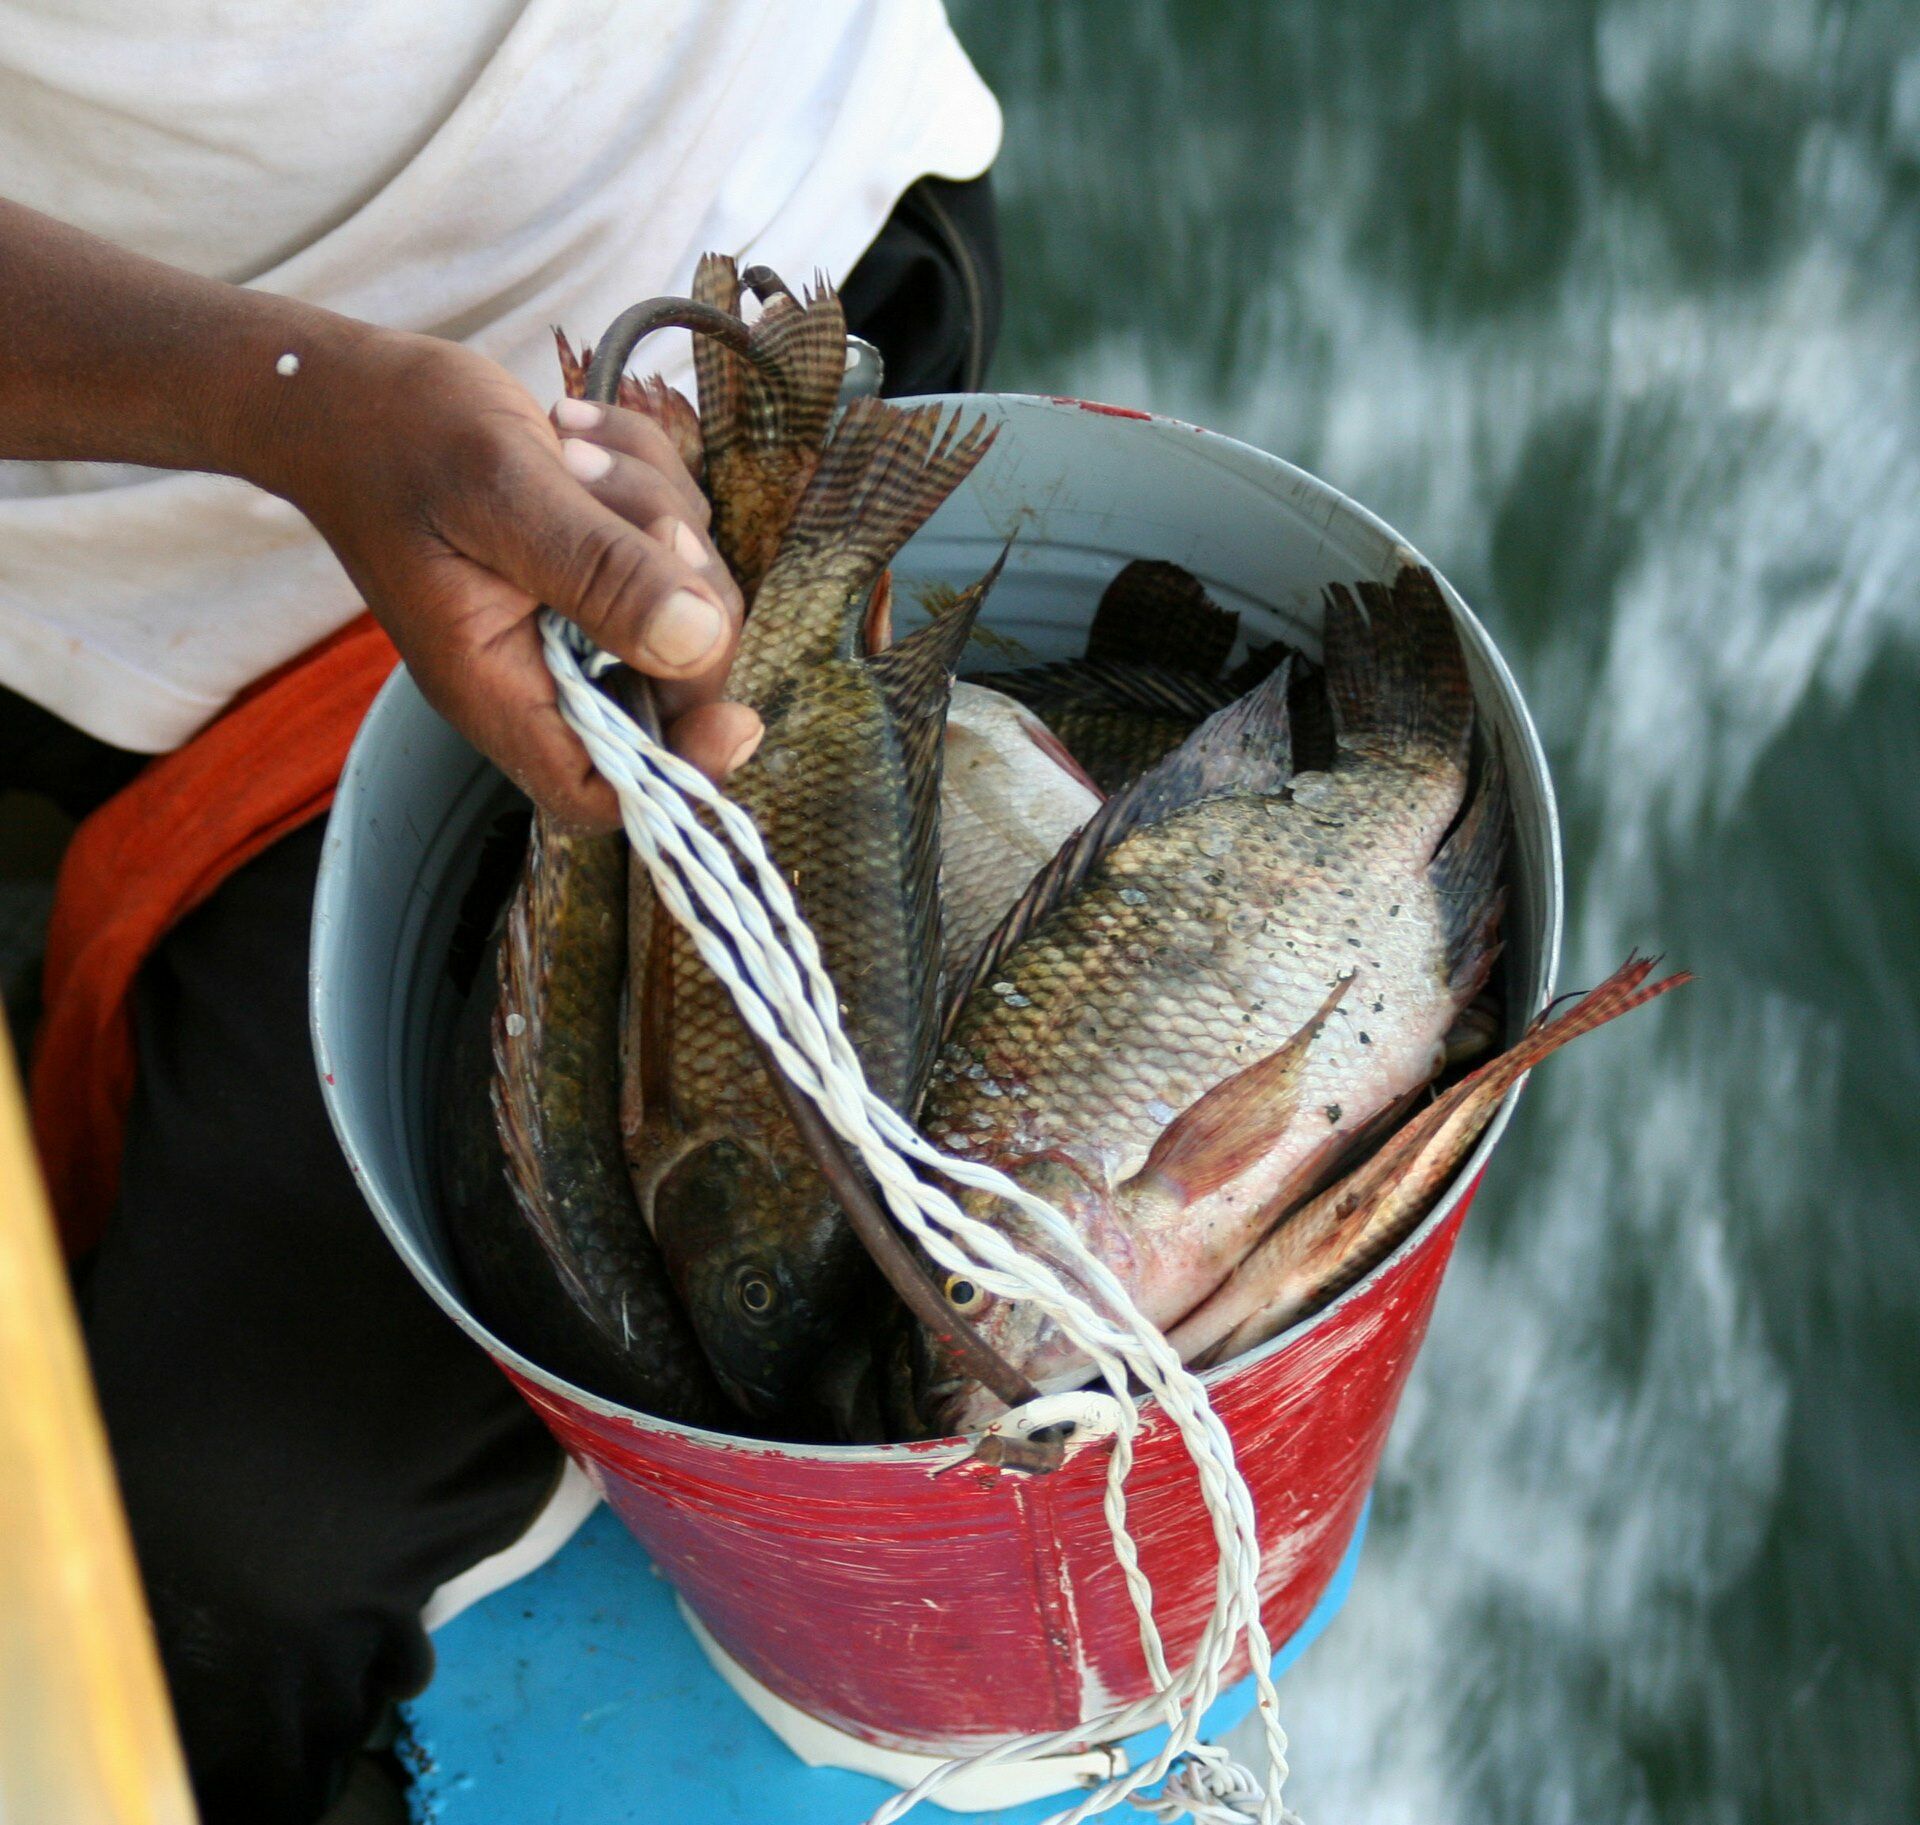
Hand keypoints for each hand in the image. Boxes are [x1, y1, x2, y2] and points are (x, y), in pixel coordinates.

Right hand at [262, 323, 758, 827]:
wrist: (344, 389)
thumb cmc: (398, 436)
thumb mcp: (502, 489)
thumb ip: (599, 570)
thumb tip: (698, 641)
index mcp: (500, 686)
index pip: (603, 792)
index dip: (682, 772)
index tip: (738, 714)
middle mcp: (542, 667)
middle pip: (674, 682)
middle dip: (683, 587)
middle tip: (637, 508)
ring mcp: (573, 617)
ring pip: (685, 598)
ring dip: (658, 510)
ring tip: (575, 450)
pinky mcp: (595, 567)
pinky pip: (670, 540)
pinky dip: (648, 478)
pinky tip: (580, 435)